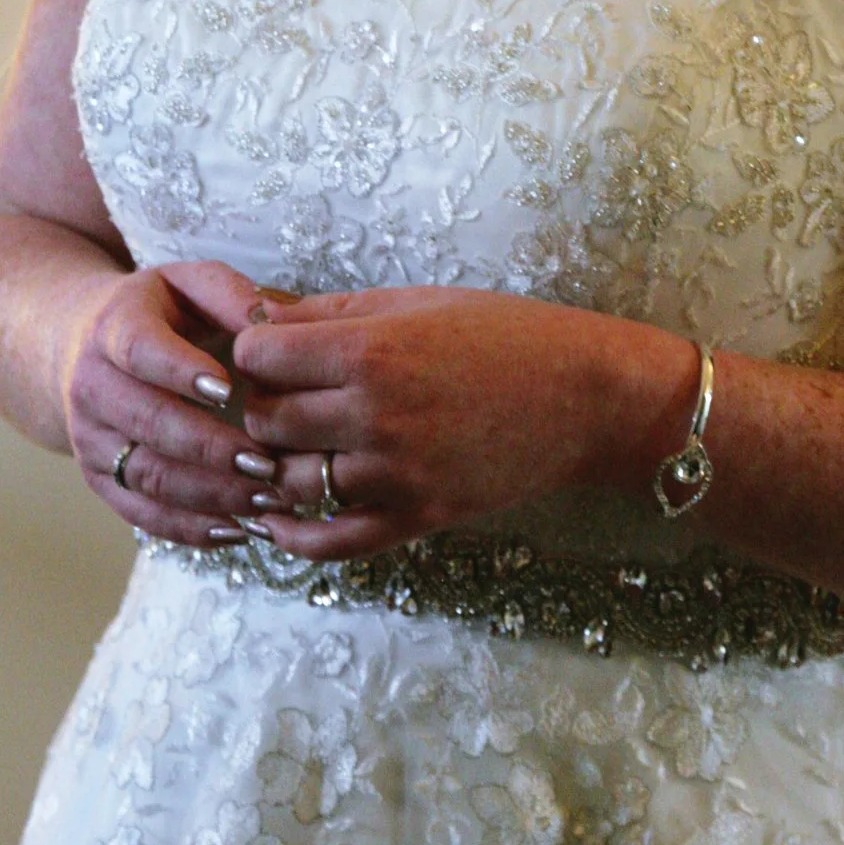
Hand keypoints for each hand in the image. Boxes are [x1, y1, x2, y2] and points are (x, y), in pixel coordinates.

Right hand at [62, 259, 286, 547]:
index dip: (180, 372)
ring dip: (209, 495)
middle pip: (147, 424)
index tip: (229, 389)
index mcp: (115, 328)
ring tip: (265, 501)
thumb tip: (272, 323)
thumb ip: (231, 294)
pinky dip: (189, 528)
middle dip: (210, 449)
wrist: (81, 347)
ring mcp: (92, 439)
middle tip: (268, 464)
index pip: (140, 351)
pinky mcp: (101, 479)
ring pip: (147, 476)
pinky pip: (142, 513)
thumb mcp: (189, 283)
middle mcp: (93, 387)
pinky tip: (238, 530)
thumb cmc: (160, 313)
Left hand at [230, 286, 698, 560]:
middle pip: (265, 421)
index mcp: (373, 350)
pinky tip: (278, 518)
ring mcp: (395, 474)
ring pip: (288, 481)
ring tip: (293, 444)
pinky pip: (329, 541)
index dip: (258, 352)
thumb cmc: (507, 335)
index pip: (260, 357)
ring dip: (281, 462)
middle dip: (264, 405)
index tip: (275, 351)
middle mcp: (376, 414)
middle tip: (286, 396)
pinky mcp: (416, 518)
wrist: (586, 398)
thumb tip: (257, 320)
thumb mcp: (418, 302)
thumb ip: (333, 312)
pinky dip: (292, 534)